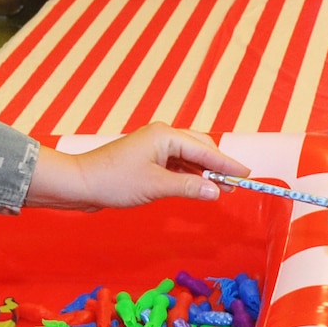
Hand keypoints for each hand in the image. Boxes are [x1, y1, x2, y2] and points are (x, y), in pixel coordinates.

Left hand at [25, 124, 238, 210]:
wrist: (80, 184)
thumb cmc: (114, 181)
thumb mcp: (156, 187)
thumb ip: (189, 188)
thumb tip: (216, 191)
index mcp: (165, 135)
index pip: (205, 150)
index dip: (228, 164)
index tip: (246, 175)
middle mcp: (162, 136)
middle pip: (200, 149)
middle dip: (218, 166)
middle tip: (236, 185)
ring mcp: (154, 147)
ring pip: (189, 158)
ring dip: (204, 173)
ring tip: (221, 189)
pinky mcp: (147, 160)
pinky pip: (176, 165)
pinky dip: (189, 176)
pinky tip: (198, 187)